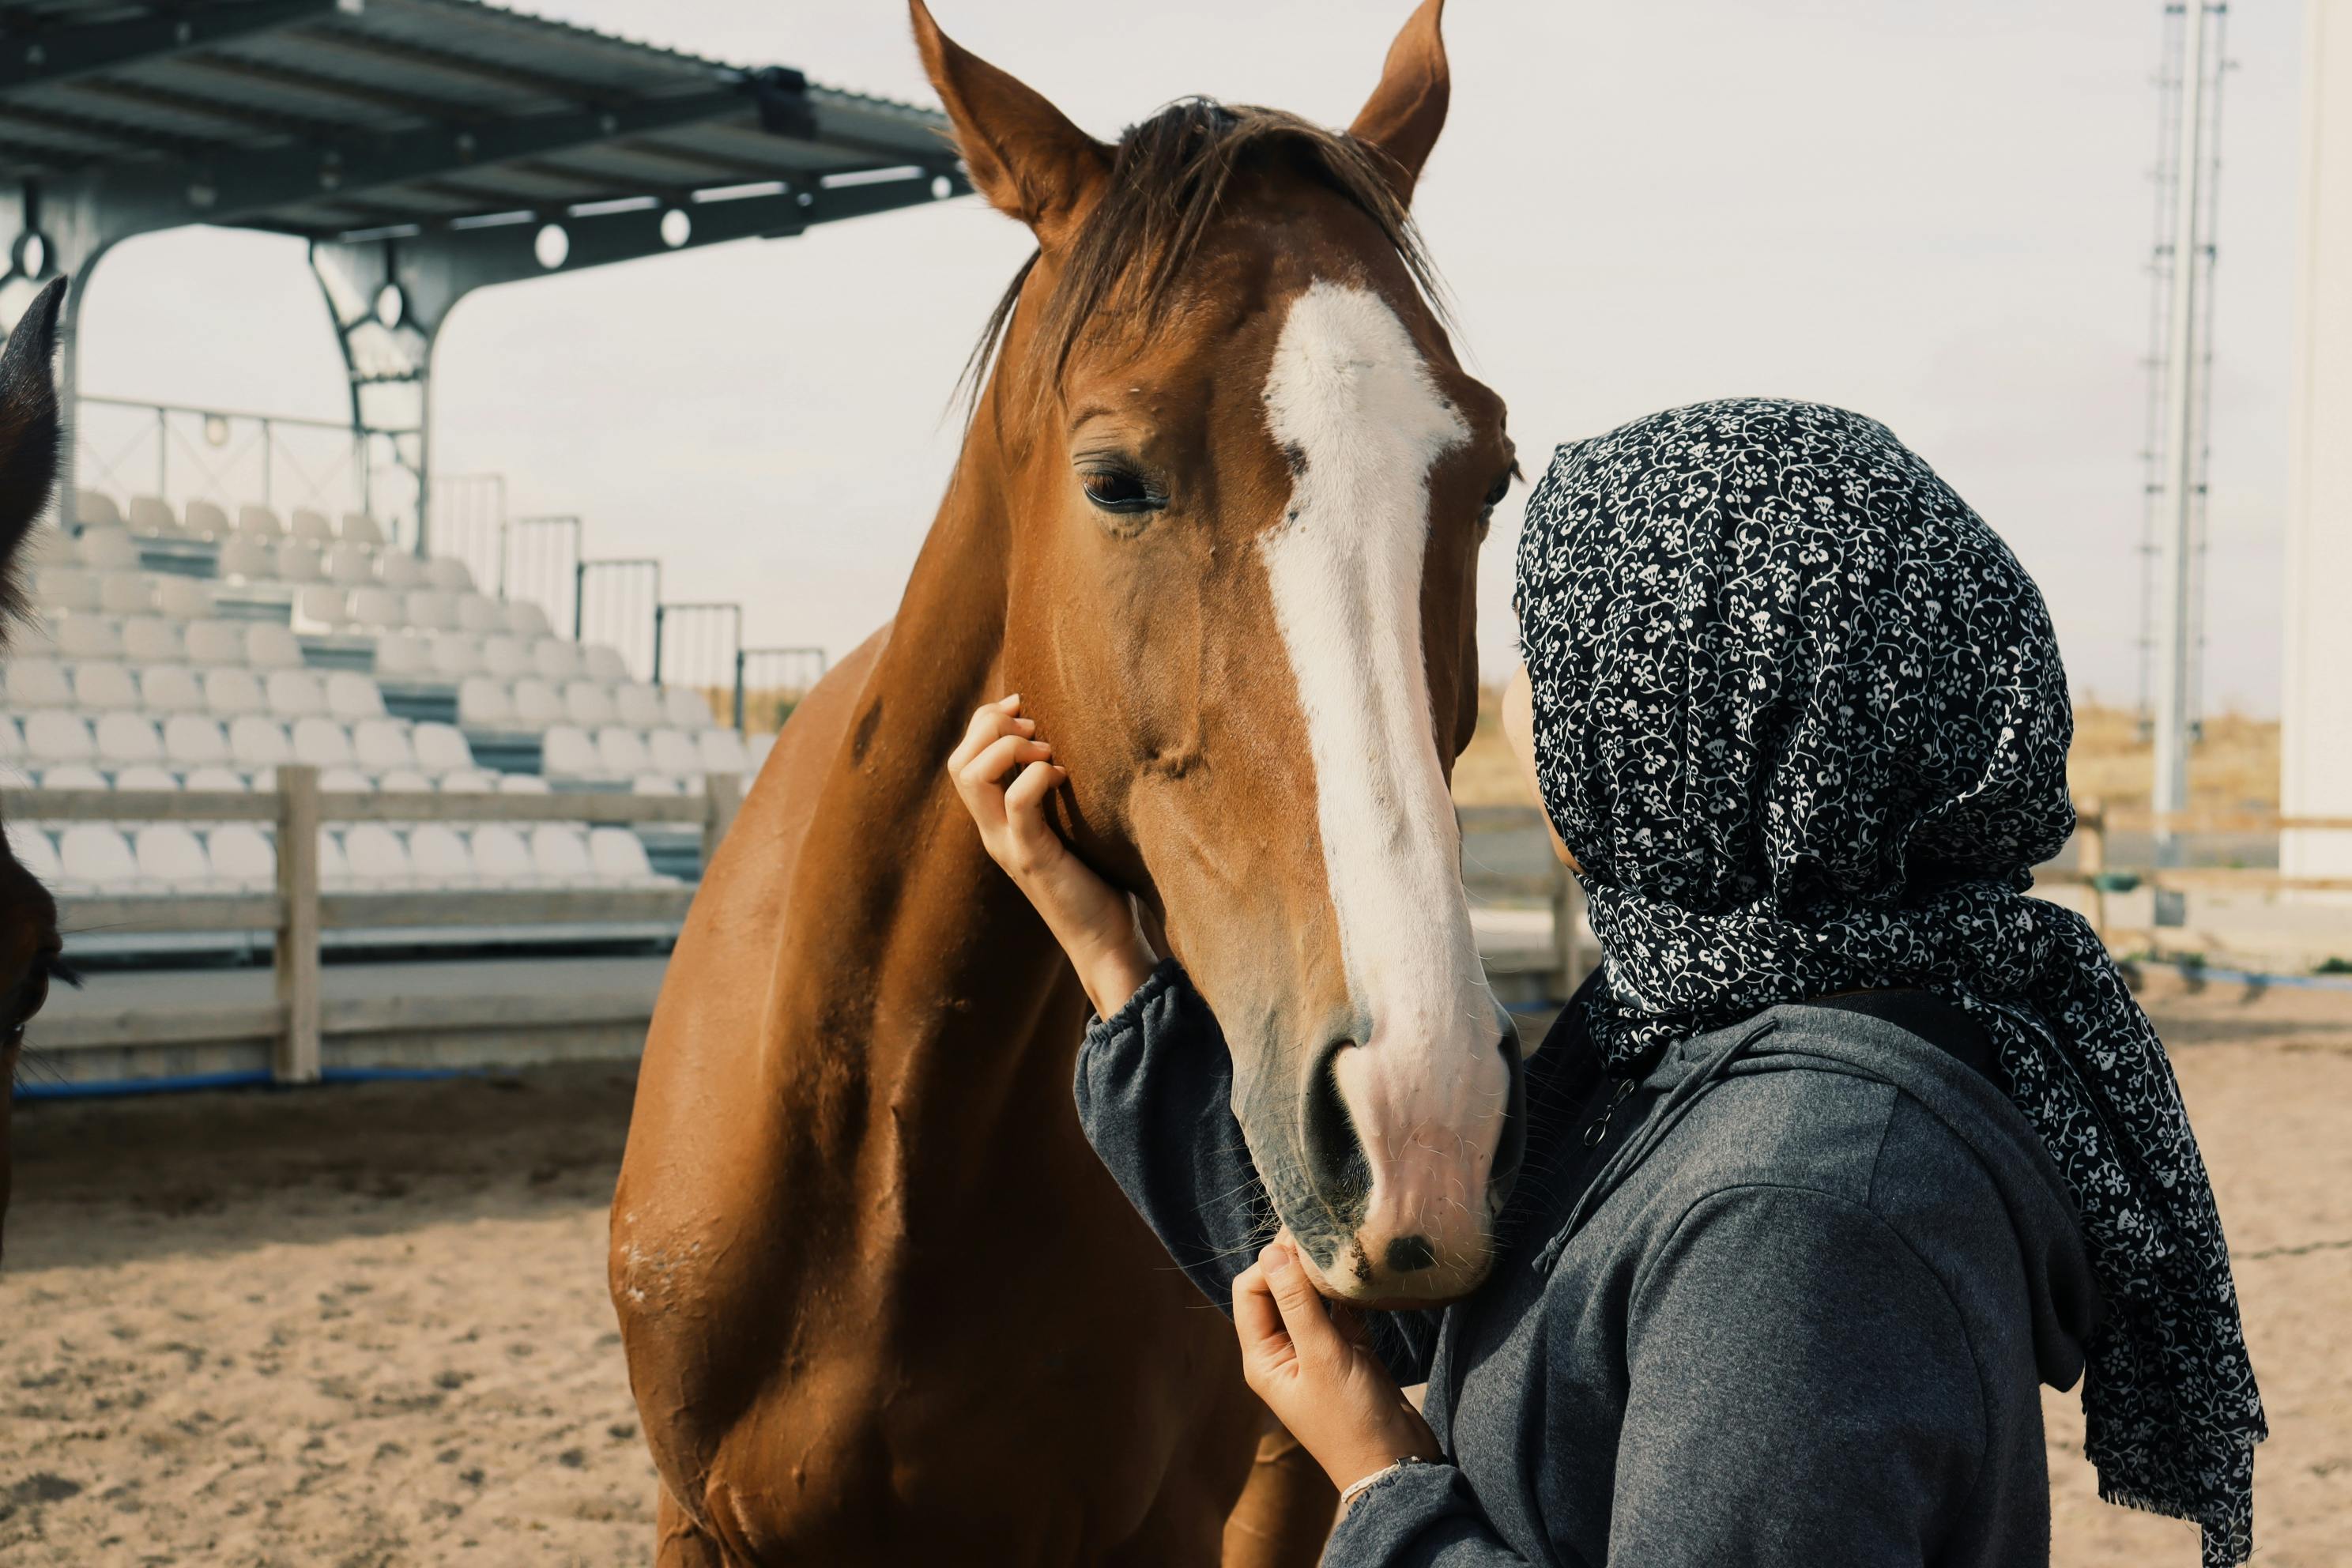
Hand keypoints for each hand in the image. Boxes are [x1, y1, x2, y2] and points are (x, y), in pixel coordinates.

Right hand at [948, 695, 1156, 1016]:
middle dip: (989, 726)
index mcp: (998, 824)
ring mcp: (1008, 846)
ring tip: (1045, 750)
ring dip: (1007, 748)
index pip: (963, 761)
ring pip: (972, 777)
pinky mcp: (1033, 858)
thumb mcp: (1074, 829)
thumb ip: (1061, 796)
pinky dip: (1034, 776)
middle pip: (959, 763)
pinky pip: (1016, 803)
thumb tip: (1079, 746)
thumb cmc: (1102, 884)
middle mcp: (994, 833)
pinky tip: (1062, 775)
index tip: (1023, 704)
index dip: (985, 722)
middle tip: (1033, 725)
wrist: (1109, 944)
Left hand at [1234, 1239, 1441, 1503]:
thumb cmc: (1352, 1421)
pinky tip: (1364, 1273)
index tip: (1304, 1242)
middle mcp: (1284, 1351)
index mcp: (1263, 1357)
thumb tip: (1273, 1250)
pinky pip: (1341, 1311)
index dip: (1271, 1263)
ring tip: (1345, 1247)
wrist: (1397, 1467)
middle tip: (1327, 1236)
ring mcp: (1316, 1351)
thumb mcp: (1322, 1358)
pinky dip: (1350, 1293)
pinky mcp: (1348, 1352)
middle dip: (1297, 1262)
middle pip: (1278, 1289)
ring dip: (1323, 1274)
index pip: (1250, 1291)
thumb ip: (1297, 1303)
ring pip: (1311, 1298)